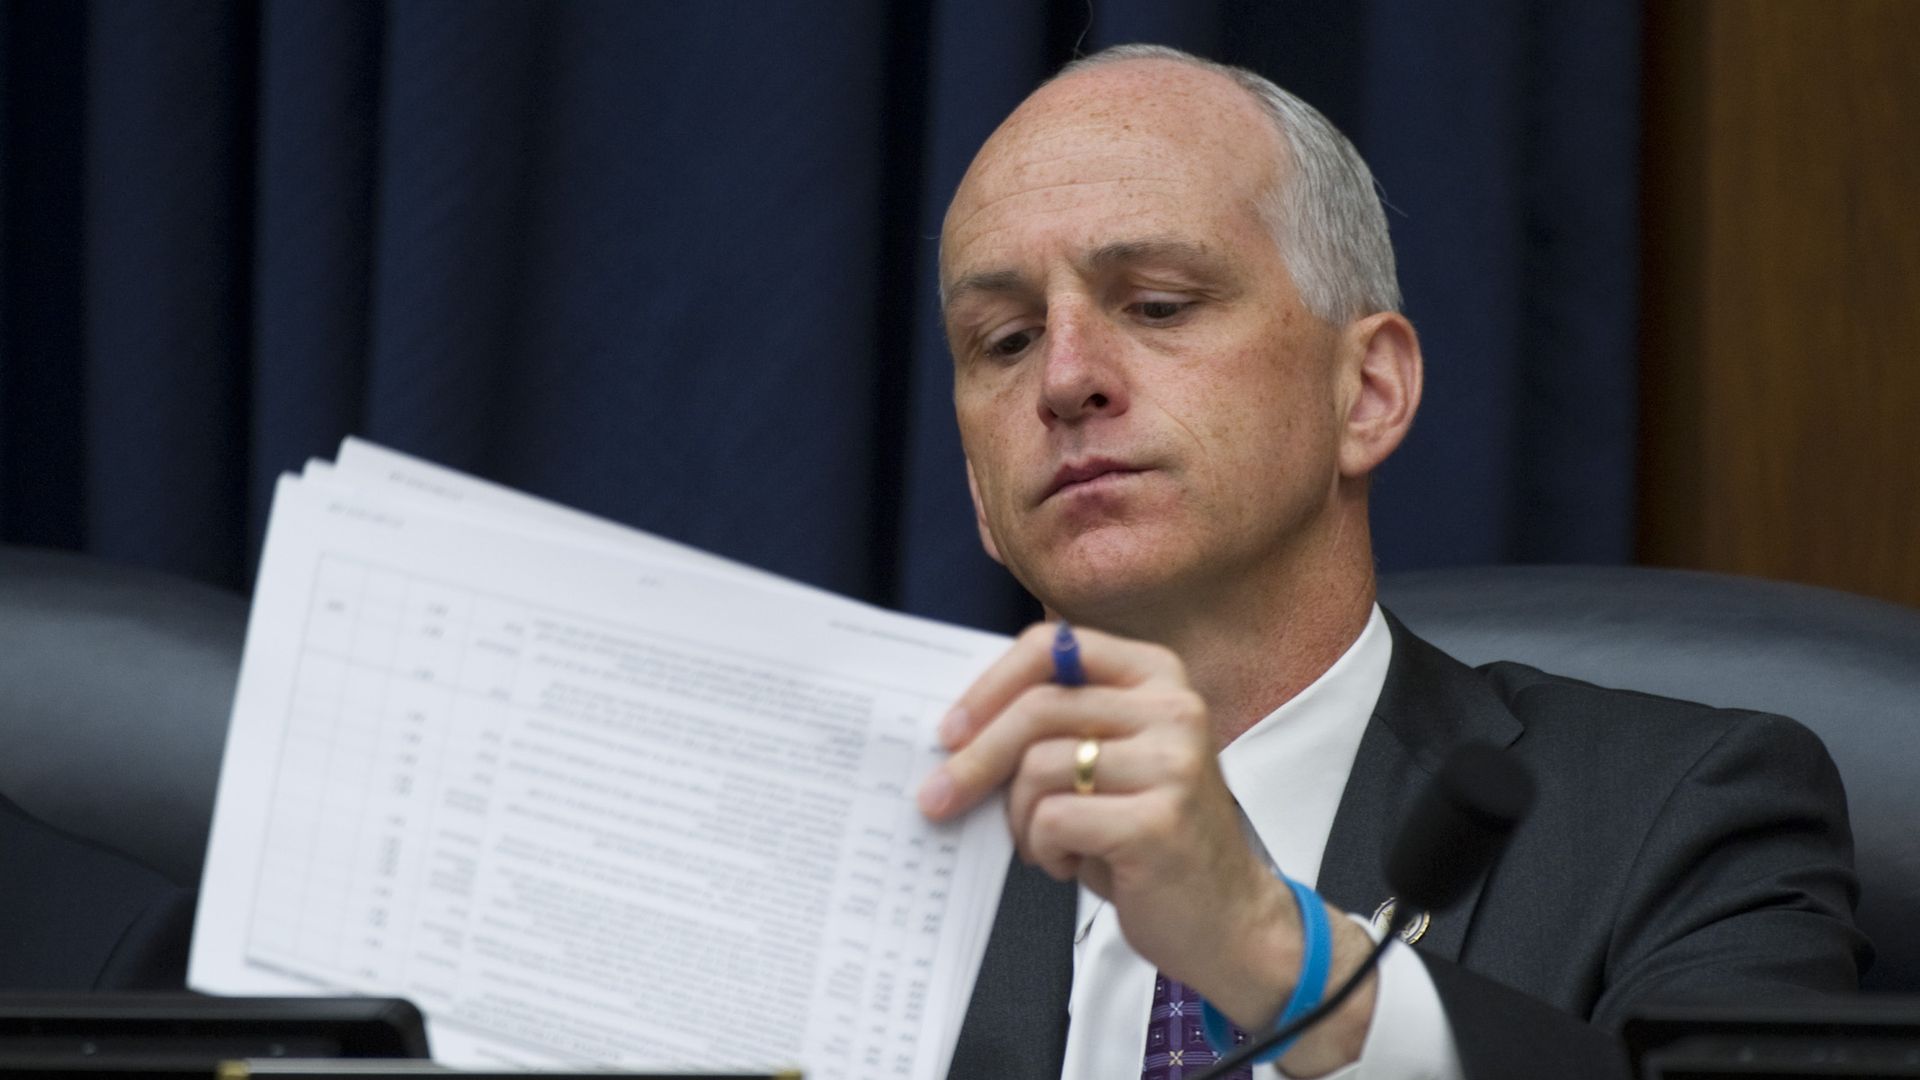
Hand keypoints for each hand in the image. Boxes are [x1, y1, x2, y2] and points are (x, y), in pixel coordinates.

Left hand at [916, 623, 1303, 1019]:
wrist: (1225, 917)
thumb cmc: (1150, 835)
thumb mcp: (1112, 759)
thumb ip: (1058, 726)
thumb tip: (959, 727)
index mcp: (1157, 675)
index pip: (1053, 646)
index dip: (989, 686)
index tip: (950, 729)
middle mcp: (1173, 708)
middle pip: (1037, 707)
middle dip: (974, 759)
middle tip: (937, 796)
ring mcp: (1172, 763)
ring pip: (1039, 767)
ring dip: (1020, 818)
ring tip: (1046, 844)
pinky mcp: (1158, 820)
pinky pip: (1054, 819)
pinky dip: (1044, 849)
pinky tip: (1070, 863)